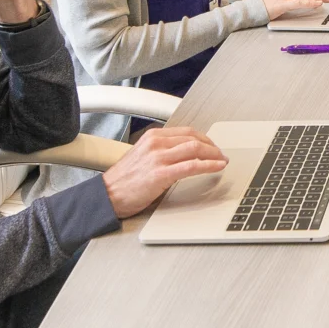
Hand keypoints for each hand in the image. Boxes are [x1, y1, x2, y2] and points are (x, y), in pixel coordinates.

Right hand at [101, 125, 229, 217]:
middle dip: (212, 146)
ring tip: (222, 161)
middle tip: (221, 155)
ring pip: (195, 149)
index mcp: (152, 137)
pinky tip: (217, 167)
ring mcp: (158, 158)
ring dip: (214, 155)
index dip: (205, 138)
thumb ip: (162, 151)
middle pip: (194, 138)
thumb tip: (185, 154)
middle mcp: (156, 143)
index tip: (213, 146)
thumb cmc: (123, 181)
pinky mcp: (161, 174)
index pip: (186, 131)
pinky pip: (191, 166)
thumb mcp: (143, 156)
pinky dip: (209, 165)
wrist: (107, 196)